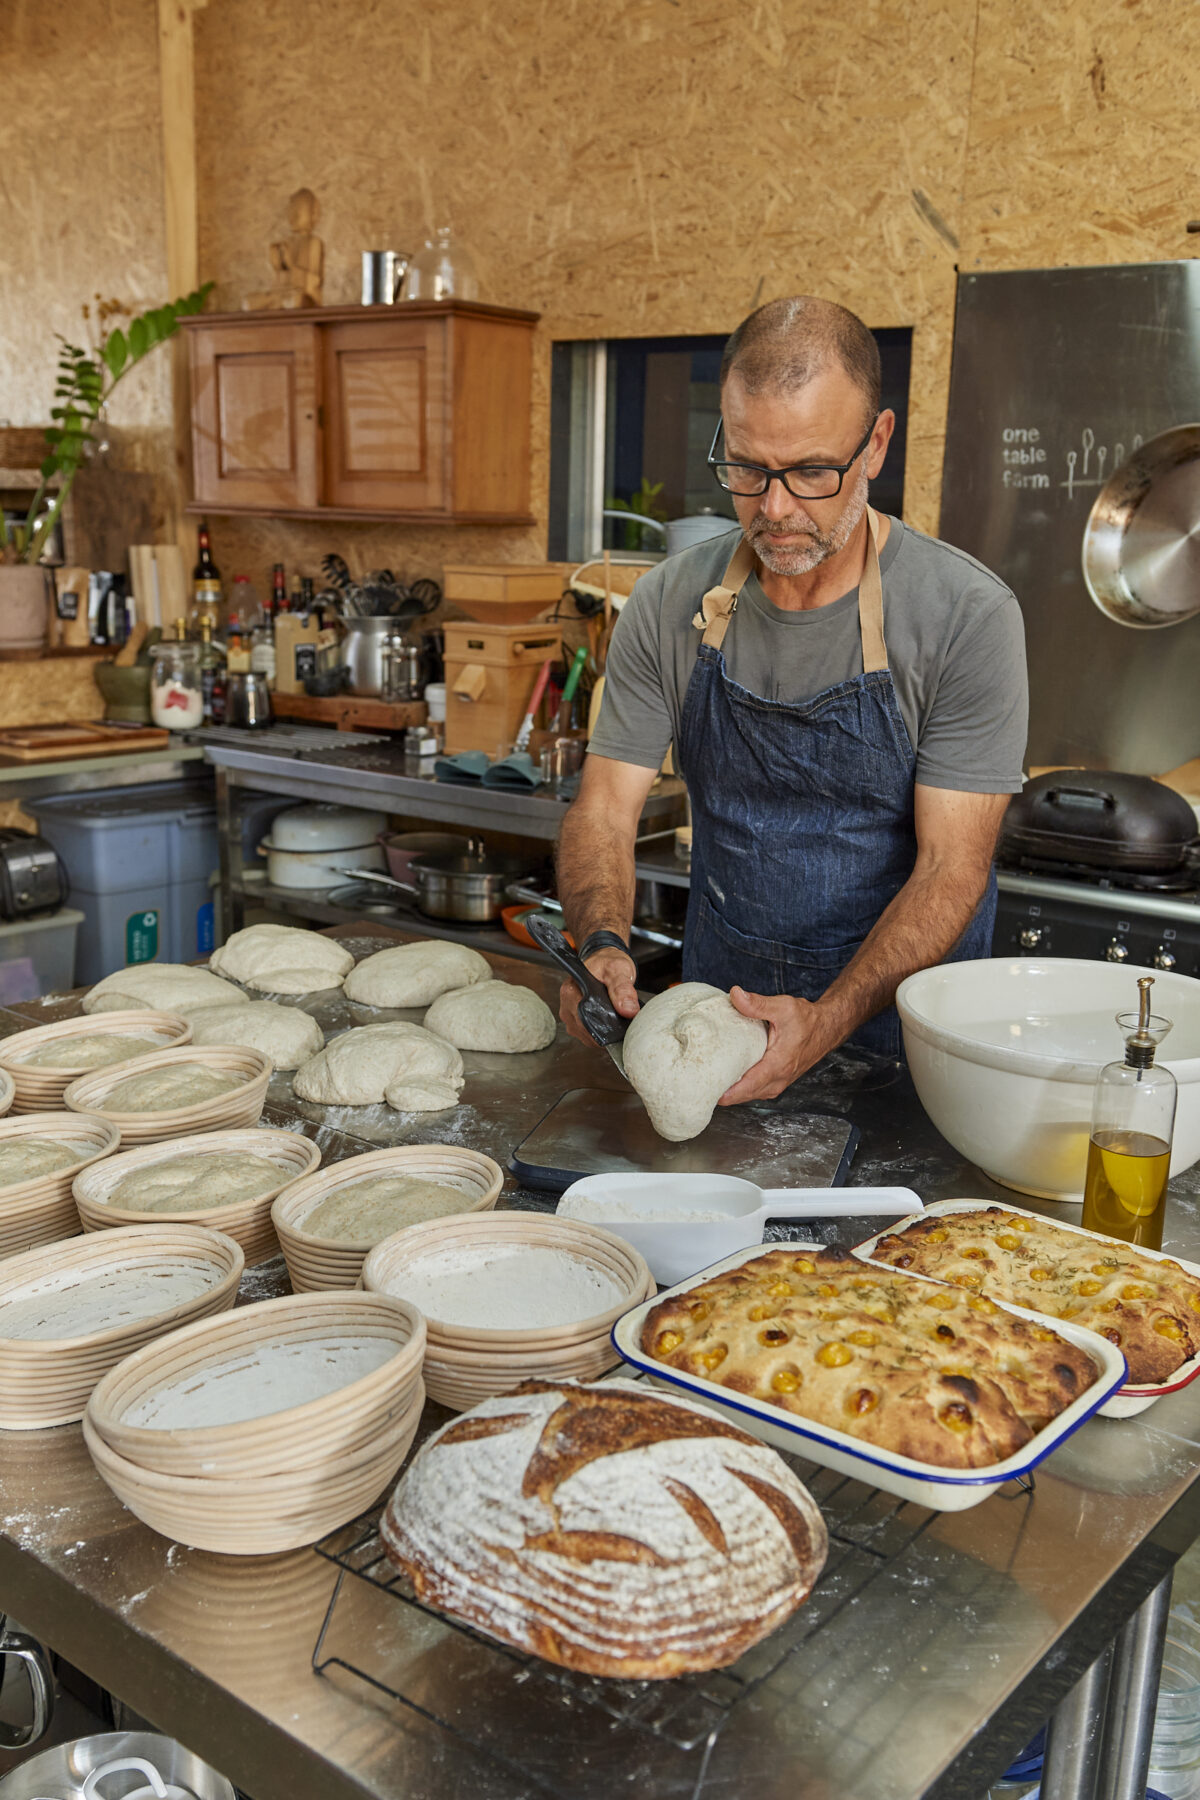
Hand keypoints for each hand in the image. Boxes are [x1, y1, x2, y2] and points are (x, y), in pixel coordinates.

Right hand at [559, 949, 640, 1045]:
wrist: (604, 959)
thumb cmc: (608, 962)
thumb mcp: (619, 970)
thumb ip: (623, 989)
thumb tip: (628, 1010)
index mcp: (571, 990)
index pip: (584, 1019)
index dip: (602, 1028)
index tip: (618, 1030)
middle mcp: (566, 1003)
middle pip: (584, 1030)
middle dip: (604, 1032)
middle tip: (623, 1026)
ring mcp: (569, 1013)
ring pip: (584, 1036)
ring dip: (601, 1035)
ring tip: (616, 1025)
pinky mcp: (574, 1019)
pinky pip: (586, 1035)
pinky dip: (599, 1034)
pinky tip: (609, 1027)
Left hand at [718, 987, 838, 1103]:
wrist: (826, 1028)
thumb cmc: (807, 1019)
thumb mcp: (783, 1007)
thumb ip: (758, 1003)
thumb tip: (735, 995)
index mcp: (778, 1064)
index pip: (749, 1085)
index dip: (727, 1092)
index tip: (707, 1092)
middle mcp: (779, 1079)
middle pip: (745, 1095)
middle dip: (723, 1093)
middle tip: (698, 1086)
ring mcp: (779, 1082)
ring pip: (750, 1095)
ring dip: (731, 1093)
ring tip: (708, 1084)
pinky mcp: (777, 1081)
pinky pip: (755, 1091)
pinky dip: (741, 1088)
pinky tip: (727, 1079)